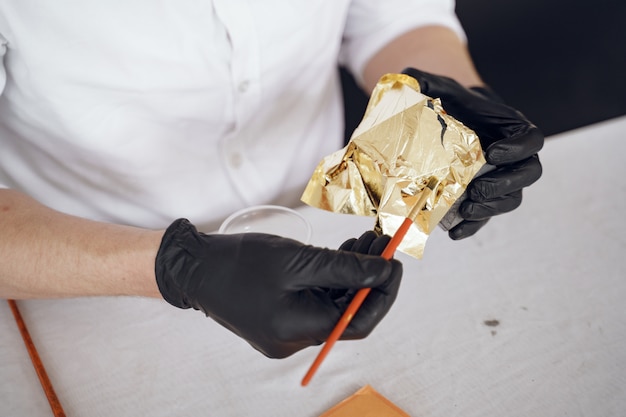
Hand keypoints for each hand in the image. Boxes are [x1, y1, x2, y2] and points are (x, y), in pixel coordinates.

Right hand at [155, 219, 401, 357]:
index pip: (359, 321)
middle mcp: (294, 338)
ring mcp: (286, 330)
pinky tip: (343, 253)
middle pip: (347, 312)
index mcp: (298, 329)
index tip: (394, 262)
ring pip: (333, 304)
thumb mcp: (298, 261)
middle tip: (383, 242)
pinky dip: (332, 278)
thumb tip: (383, 272)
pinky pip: (316, 301)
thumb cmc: (239, 262)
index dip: (384, 293)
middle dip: (369, 277)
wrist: (195, 267)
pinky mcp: (280, 317)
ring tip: (366, 241)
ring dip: (352, 274)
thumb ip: (345, 269)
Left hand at [402, 68, 543, 238]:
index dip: (520, 149)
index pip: (532, 139)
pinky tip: (453, 233)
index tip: (494, 154)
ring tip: (466, 209)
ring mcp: (499, 178)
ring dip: (491, 209)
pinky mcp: (482, 197)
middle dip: (505, 186)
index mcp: (509, 128)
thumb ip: (424, 81)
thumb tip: (408, 79)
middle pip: (527, 175)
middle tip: (476, 189)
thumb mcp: (437, 87)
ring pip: (510, 198)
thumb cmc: (447, 102)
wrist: (443, 121)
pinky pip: (486, 216)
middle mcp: (512, 156)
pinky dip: (471, 227)